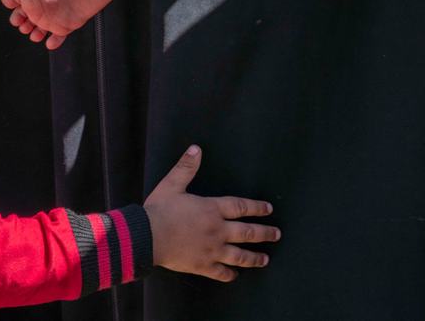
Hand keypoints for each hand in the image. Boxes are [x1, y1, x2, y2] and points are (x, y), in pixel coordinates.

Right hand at [144, 145, 280, 281]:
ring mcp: (212, 250)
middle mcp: (217, 230)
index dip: (257, 207)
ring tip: (265, 259)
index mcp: (211, 209)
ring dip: (254, 258)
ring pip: (240, 256)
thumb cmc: (159, 210)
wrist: (147, 237)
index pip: (241, 207)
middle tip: (277, 234)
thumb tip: (196, 149)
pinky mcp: (202, 265)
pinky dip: (229, 274)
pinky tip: (234, 275)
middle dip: (265, 233)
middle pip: (248, 232)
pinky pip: (221, 272)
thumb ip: (186, 167)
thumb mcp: (171, 185)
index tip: (269, 209)